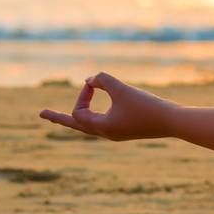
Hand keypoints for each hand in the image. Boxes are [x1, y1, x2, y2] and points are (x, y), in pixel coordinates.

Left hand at [39, 72, 173, 140]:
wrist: (173, 122)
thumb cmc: (146, 106)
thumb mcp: (121, 88)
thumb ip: (102, 80)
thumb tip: (90, 80)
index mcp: (102, 128)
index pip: (78, 112)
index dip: (83, 94)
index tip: (95, 83)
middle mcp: (106, 133)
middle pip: (76, 125)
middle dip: (58, 117)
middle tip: (41, 113)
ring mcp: (116, 132)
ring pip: (89, 126)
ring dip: (77, 117)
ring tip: (61, 117)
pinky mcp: (126, 129)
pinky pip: (102, 123)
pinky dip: (93, 115)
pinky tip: (93, 114)